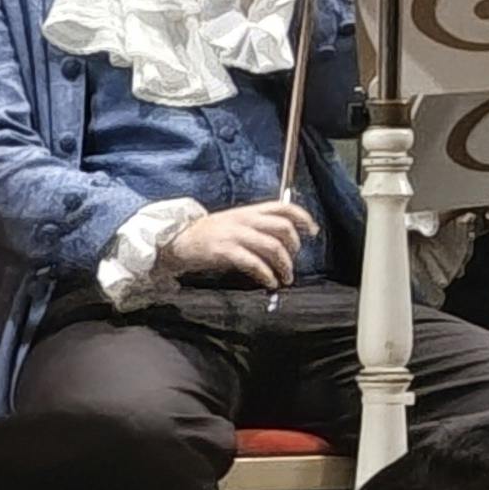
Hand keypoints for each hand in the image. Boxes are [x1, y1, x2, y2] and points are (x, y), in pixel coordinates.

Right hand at [161, 201, 313, 288]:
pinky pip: (254, 262)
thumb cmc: (207, 234)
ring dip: (284, 265)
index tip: (312, 231)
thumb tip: (281, 239)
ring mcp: (235, 234)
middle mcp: (245, 219)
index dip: (303, 217)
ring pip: (272, 246)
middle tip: (293, 263)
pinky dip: (266, 274)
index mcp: (249, 211)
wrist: (175, 240)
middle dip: (294, 247)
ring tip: (285, 279)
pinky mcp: (224, 251)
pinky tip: (269, 282)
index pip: (283, 207)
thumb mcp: (234, 222)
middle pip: (283, 227)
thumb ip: (255, 226)